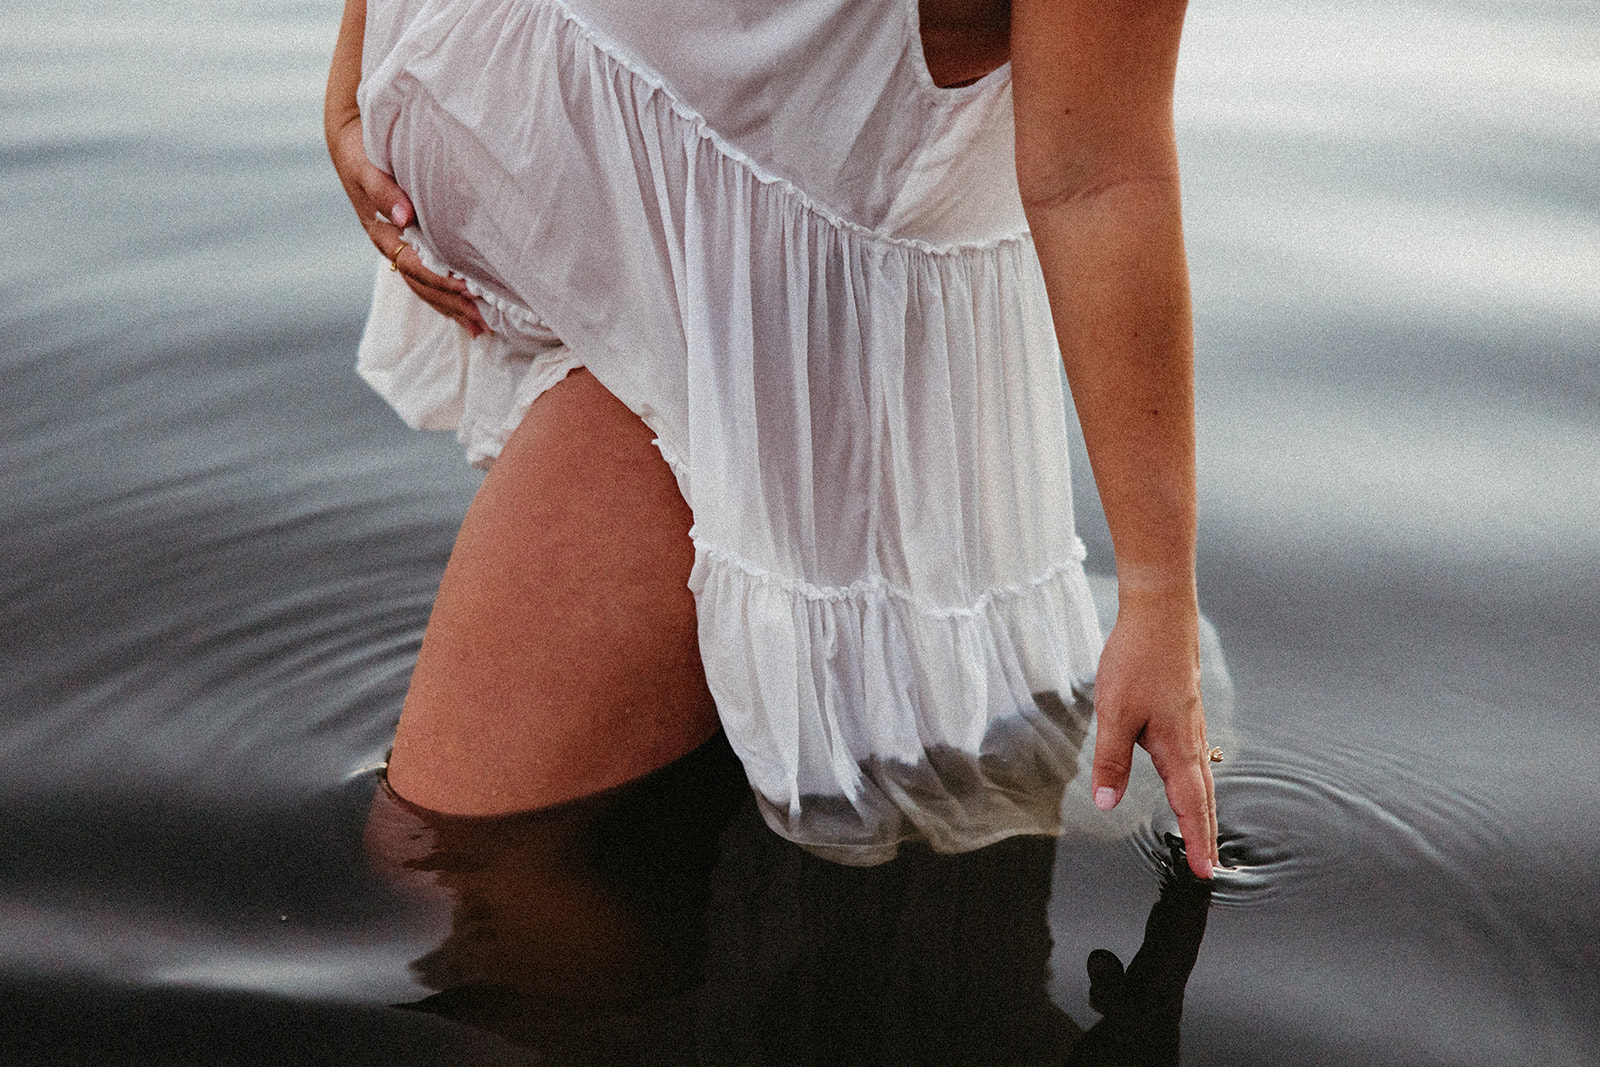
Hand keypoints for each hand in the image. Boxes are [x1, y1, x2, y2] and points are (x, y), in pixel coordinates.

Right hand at [325, 116, 488, 337]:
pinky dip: (445, 293)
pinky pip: (427, 274)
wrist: (350, 139)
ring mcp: (398, 246)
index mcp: (382, 232)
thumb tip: (405, 217)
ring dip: (450, 306)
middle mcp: (391, 245)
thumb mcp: (367, 168)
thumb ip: (384, 191)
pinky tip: (465, 306)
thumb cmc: (361, 151)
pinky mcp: (408, 241)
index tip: (468, 292)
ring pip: (425, 285)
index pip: (415, 265)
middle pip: (422, 284)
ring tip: (479, 327)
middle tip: (483, 323)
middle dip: (451, 304)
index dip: (440, 280)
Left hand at [1089, 586, 1218, 878]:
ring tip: (1201, 836)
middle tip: (1208, 867)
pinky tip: (1186, 780)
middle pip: (1202, 797)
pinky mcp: (1184, 709)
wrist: (1161, 610)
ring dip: (1201, 809)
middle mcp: (1191, 739)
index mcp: (1177, 746)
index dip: (1197, 840)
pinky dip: (1195, 781)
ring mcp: (1191, 723)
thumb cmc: (1137, 659)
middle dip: (1204, 833)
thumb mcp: (1114, 712)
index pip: (1190, 806)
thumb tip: (1107, 803)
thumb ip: (1110, 760)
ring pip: (1200, 776)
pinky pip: (1193, 756)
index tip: (1203, 872)